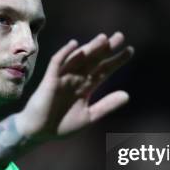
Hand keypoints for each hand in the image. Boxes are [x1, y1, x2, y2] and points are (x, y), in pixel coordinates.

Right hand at [16, 31, 133, 139]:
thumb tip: (127, 95)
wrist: (39, 133)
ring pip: (78, 59)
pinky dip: (65, 53)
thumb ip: (106, 105)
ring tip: (103, 38)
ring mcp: (63, 77)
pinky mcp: (50, 80)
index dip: (116, 61)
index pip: (104, 70)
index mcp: (86, 87)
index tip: (130, 50)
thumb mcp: (89, 116)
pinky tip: (75, 44)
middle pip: (94, 60)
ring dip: (89, 48)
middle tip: (120, 36)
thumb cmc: (61, 125)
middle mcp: (76, 78)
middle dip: (106, 48)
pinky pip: (57, 63)